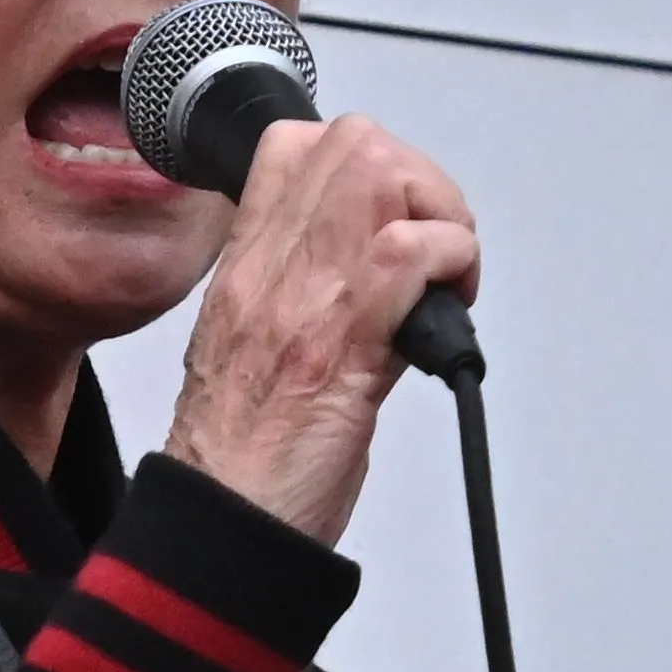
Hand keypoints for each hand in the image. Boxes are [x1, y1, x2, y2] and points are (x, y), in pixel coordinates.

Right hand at [149, 108, 477, 544]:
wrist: (223, 529)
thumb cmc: (242, 465)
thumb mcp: (254, 353)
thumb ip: (302, 301)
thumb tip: (375, 280)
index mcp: (247, 269)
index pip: (292, 146)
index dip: (362, 162)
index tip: (393, 217)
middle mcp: (271, 271)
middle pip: (353, 142)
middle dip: (417, 180)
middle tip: (432, 249)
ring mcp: (306, 302)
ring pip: (383, 176)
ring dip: (440, 218)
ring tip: (442, 281)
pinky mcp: (344, 347)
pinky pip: (410, 254)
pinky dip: (449, 267)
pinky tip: (444, 317)